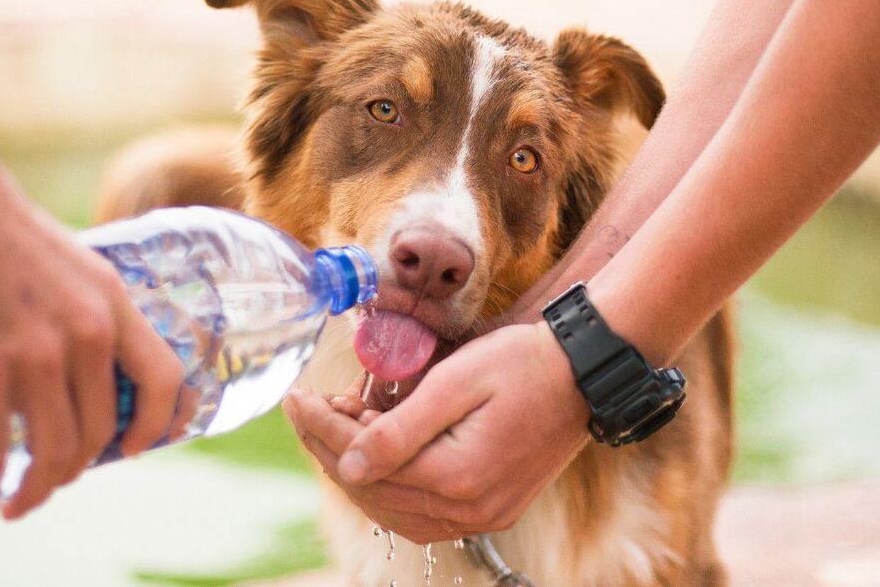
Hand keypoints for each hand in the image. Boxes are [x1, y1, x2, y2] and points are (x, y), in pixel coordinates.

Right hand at [0, 153, 184, 524]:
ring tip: (19, 501)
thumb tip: (78, 365)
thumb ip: (83, 313)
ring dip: (38, 489)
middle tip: (55, 478)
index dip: (159, 424)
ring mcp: (36, 354)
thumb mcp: (69, 264)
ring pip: (54, 451)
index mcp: (113, 302)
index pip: (164, 379)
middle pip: (102, 430)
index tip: (137, 448)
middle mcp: (86, 333)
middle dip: (80, 467)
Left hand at [283, 321, 589, 543]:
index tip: (295, 398)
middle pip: (374, 491)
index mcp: (457, 477)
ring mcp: (483, 515)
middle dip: (331, 447)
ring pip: (393, 510)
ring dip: (357, 470)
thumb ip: (400, 429)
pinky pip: (422, 513)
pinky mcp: (491, 509)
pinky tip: (375, 456)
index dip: (322, 429)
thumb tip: (347, 464)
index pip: (365, 462)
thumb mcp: (457, 382)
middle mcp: (469, 510)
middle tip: (309, 407)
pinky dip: (390, 487)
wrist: (584, 374)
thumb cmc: (522, 364)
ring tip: (338, 425)